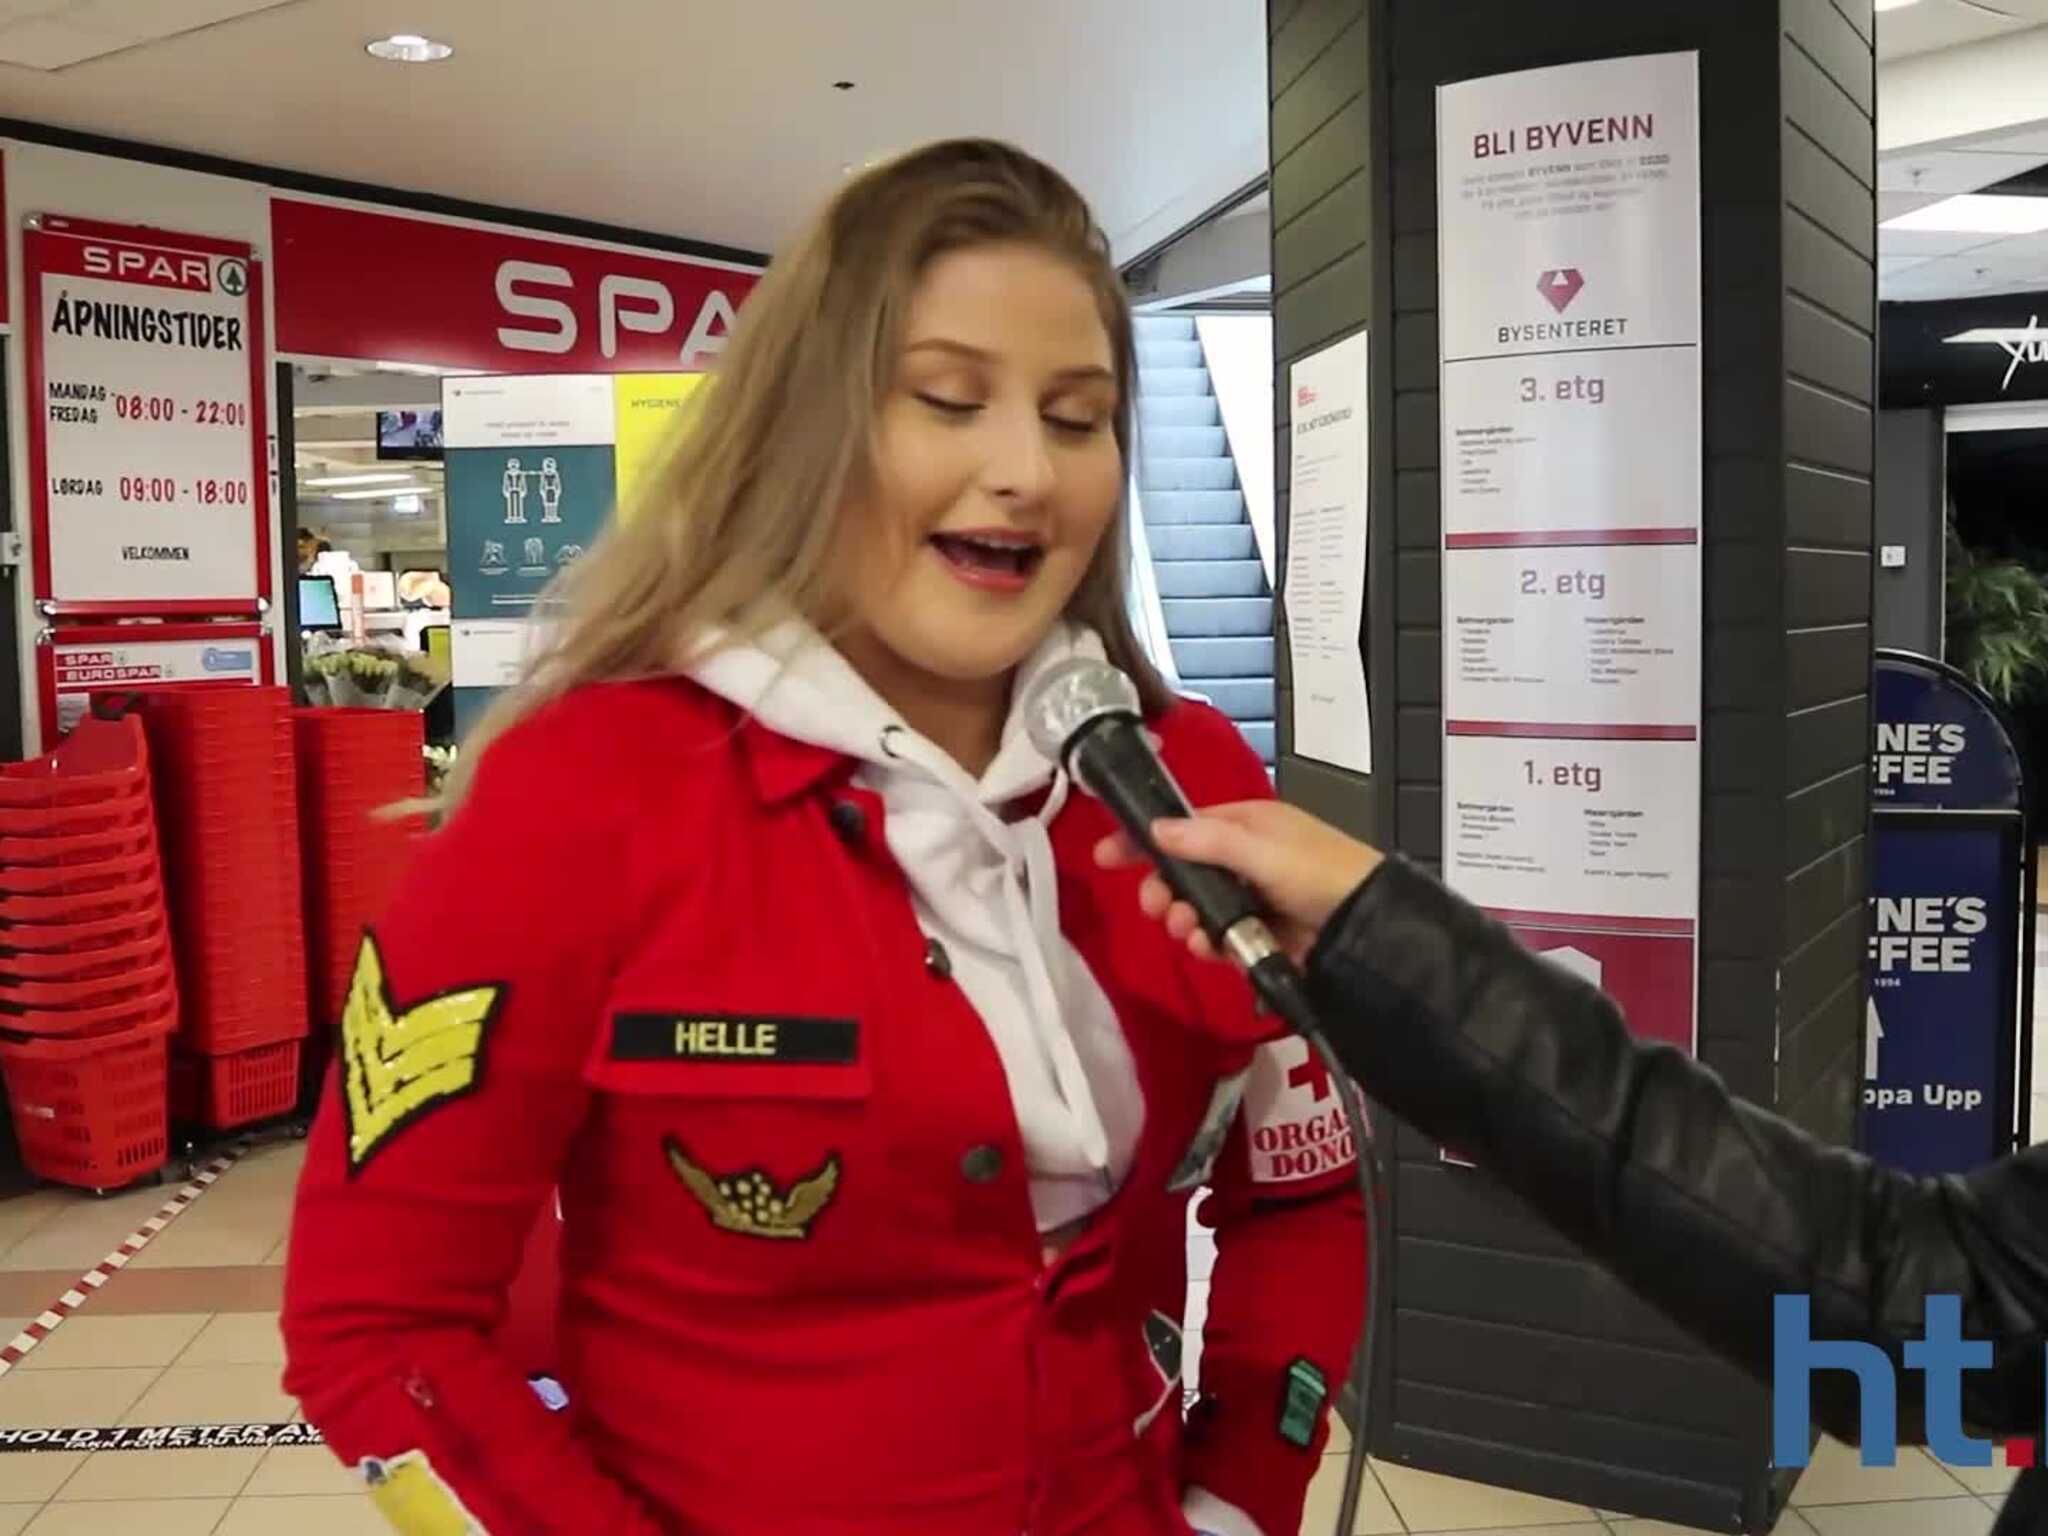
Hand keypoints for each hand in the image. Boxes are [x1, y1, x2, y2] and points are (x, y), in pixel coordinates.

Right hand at [1093, 800, 1383, 963]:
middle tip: (1157, 907)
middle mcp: (1245, 858)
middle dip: (1165, 888)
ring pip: (1198, 906)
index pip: (1184, 826)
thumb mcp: (1260, 851)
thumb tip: (1155, 830)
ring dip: (1185, 919)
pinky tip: (1210, 948)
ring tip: (1190, 931)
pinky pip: (1218, 935)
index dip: (1145, 840)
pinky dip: (1209, 941)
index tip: (1106, 856)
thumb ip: (1206, 842)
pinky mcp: (1258, 934)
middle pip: (1184, 871)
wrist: (1365, 927)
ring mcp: (1252, 897)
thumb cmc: (1318, 873)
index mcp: (1247, 824)